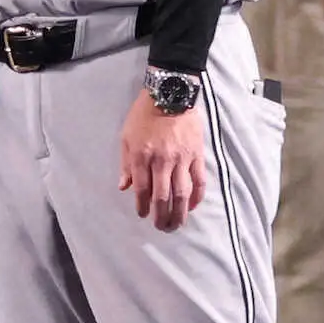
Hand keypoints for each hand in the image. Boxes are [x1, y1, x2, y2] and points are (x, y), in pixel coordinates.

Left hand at [119, 88, 206, 231]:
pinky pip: (199, 182)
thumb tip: (124, 186)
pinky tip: (191, 207)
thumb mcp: (126, 136)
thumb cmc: (143, 115)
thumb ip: (126, 163)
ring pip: (182, 194)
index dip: (141, 205)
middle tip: (161, 228)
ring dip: (179, 214)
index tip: (142, 215)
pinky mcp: (197, 156)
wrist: (170, 94)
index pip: (142, 188)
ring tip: (176, 225)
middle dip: (161, 216)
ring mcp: (181, 159)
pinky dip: (196, 198)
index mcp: (141, 155)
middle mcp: (161, 161)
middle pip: (162, 197)